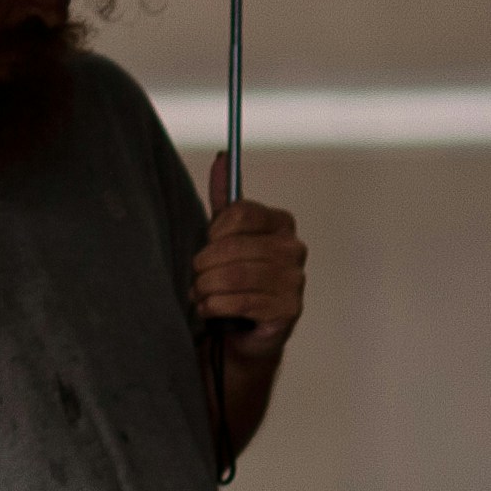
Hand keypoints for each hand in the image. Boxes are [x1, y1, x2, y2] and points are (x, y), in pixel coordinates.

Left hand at [192, 196, 304, 358]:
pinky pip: (241, 301)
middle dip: (204, 265)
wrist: (243, 332)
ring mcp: (294, 280)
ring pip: (235, 275)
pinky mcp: (288, 308)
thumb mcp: (227, 237)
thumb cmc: (235, 281)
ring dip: (207, 288)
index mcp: (281, 224)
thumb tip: (222, 158)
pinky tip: (210, 309)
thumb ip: (225, 200)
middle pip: (234, 247)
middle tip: (196, 277)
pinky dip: (216, 306)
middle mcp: (293, 249)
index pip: (241, 213)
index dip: (214, 232)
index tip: (206, 244)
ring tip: (200, 294)